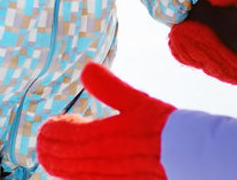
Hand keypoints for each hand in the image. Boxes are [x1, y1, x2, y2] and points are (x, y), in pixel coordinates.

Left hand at [37, 63, 173, 179]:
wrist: (192, 157)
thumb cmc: (167, 128)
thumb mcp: (138, 102)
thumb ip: (110, 88)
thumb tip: (86, 68)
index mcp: (103, 137)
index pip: (66, 135)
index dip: (54, 130)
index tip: (51, 123)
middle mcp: (102, 162)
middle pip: (64, 160)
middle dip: (50, 149)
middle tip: (44, 141)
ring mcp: (110, 178)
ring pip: (73, 175)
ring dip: (59, 166)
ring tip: (51, 158)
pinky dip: (77, 177)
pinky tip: (78, 172)